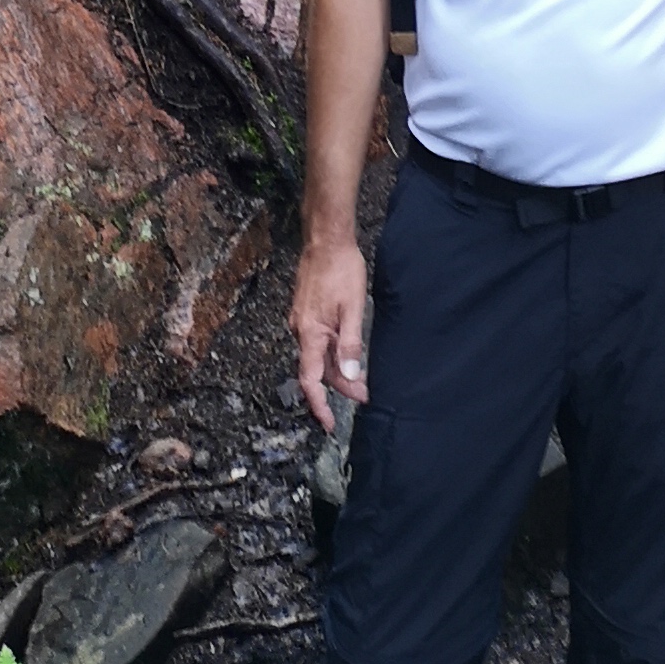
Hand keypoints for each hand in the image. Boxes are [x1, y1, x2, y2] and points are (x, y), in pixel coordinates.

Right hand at [291, 233, 368, 428]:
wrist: (326, 239)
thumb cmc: (341, 269)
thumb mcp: (353, 308)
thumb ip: (350, 343)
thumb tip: (350, 376)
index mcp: (310, 333)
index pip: (310, 381)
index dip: (319, 406)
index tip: (329, 425)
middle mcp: (300, 331)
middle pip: (316, 371)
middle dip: (338, 387)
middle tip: (364, 394)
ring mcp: (301, 321)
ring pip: (317, 356)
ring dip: (335, 371)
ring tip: (359, 378)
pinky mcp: (306, 312)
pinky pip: (316, 342)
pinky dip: (330, 354)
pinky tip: (345, 353)